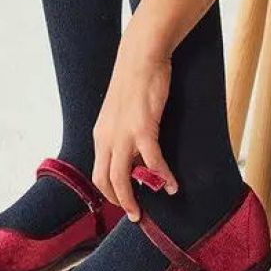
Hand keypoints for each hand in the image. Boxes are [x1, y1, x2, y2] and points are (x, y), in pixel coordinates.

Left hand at [92, 40, 177, 221]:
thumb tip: (140, 158)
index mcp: (101, 134)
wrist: (141, 56)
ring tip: (147, 210)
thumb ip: (127, 135)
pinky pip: (152, 161)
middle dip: (118, 202)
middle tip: (134, 215)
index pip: (98, 172)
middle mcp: (107, 137)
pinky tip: (172, 184)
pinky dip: (162, 176)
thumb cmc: (136, 81)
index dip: (109, 192)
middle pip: (105, 180)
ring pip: (122, 177)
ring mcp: (123, 133)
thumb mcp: (124, 112)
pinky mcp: (143, 127)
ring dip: (133, 198)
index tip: (123, 202)